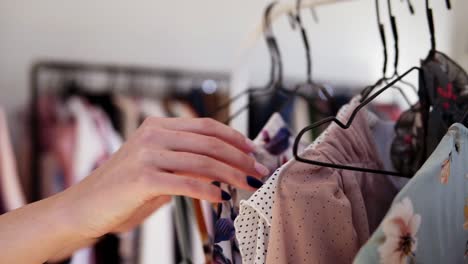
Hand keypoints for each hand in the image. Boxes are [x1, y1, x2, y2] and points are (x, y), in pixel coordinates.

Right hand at [59, 117, 268, 240]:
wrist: (86, 206)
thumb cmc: (124, 189)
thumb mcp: (158, 167)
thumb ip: (186, 162)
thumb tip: (223, 166)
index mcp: (157, 126)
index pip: (205, 126)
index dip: (233, 137)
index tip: (252, 149)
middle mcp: (152, 135)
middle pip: (209, 142)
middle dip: (240, 157)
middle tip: (258, 169)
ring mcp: (147, 155)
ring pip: (203, 161)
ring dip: (232, 174)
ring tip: (248, 184)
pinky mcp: (143, 178)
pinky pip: (186, 182)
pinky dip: (208, 190)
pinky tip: (221, 197)